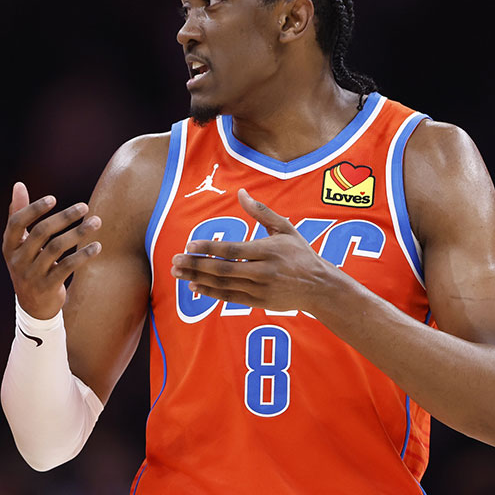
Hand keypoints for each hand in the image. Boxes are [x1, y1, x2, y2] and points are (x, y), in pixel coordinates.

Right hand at [2, 182, 101, 318]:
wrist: (33, 307)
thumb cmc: (29, 265)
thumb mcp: (20, 244)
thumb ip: (18, 214)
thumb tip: (18, 184)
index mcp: (9, 246)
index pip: (17, 223)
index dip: (34, 209)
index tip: (53, 198)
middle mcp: (17, 260)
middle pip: (41, 232)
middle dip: (64, 217)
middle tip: (84, 207)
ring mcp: (31, 275)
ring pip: (56, 248)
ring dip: (78, 232)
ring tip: (96, 222)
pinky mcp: (47, 288)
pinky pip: (67, 267)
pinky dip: (83, 255)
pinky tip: (97, 246)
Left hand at [171, 188, 334, 312]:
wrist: (319, 287)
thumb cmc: (300, 253)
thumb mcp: (285, 228)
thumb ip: (261, 212)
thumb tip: (241, 192)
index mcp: (269, 251)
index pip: (233, 250)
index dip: (209, 248)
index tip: (189, 244)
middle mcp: (264, 272)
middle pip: (224, 269)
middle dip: (196, 264)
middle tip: (174, 260)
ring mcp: (261, 289)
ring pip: (224, 284)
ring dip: (198, 278)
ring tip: (177, 273)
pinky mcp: (259, 302)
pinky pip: (230, 297)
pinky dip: (210, 292)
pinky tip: (194, 285)